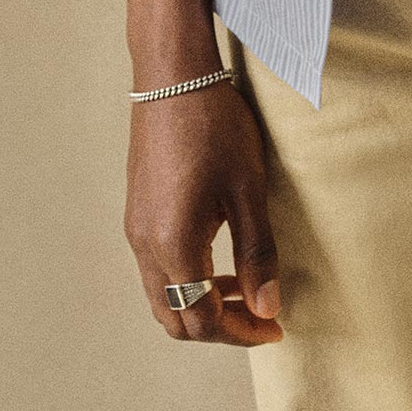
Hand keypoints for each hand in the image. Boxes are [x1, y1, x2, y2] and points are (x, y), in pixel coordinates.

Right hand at [125, 81, 284, 344]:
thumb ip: (257, 254)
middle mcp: (145, 246)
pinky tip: (217, 257)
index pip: (203, 319)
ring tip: (242, 288)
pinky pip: (156, 268)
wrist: (174, 77)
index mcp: (173, 246)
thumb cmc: (215, 128)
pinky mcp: (137, 212)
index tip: (275, 327)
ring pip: (162, 295)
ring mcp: (136, 229)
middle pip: (175, 317)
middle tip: (260, 316)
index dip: (241, 333)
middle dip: (219, 328)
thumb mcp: (247, 191)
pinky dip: (186, 279)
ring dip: (200, 304)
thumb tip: (267, 309)